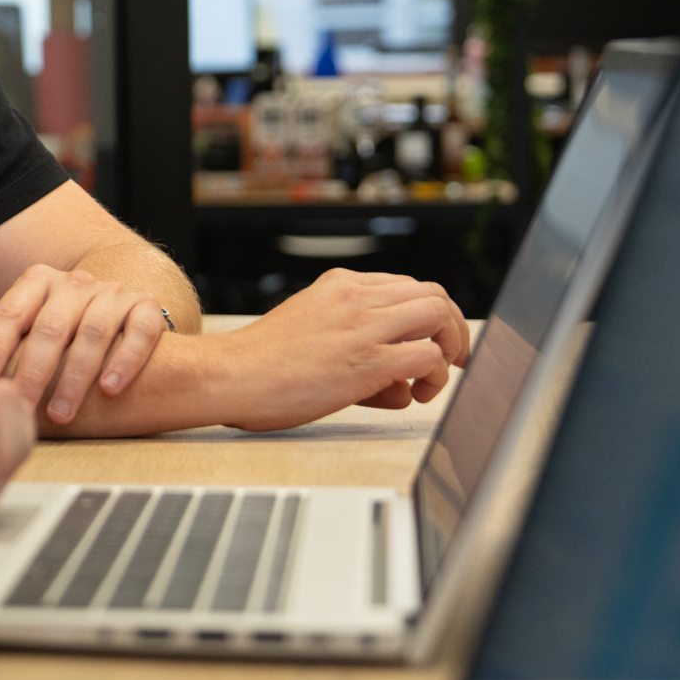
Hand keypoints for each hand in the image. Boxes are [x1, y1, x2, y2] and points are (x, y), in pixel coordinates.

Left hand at [0, 267, 167, 423]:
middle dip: (34, 371)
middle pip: (50, 327)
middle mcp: (75, 283)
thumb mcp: (22, 319)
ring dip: (76, 376)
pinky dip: (125, 360)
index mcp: (38, 281)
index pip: (10, 312)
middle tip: (22, 407)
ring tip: (62, 412)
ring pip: (93, 332)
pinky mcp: (147, 308)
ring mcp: (113, 293)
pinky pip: (139, 332)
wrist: (123, 309)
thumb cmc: (61, 325)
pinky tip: (109, 388)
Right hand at [213, 268, 469, 431]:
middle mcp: (356, 297)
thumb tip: (394, 381)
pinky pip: (428, 357)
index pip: (406, 285)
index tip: (431, 341)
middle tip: (451, 359)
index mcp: (339, 285)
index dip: (427, 316)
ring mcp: (363, 325)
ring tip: (434, 379)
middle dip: (451, 327)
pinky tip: (415, 395)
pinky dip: (435, 376)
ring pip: (438, 315)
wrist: (228, 375)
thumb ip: (352, 340)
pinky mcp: (367, 360)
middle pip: (432, 294)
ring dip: (449, 347)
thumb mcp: (308, 329)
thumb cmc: (259, 364)